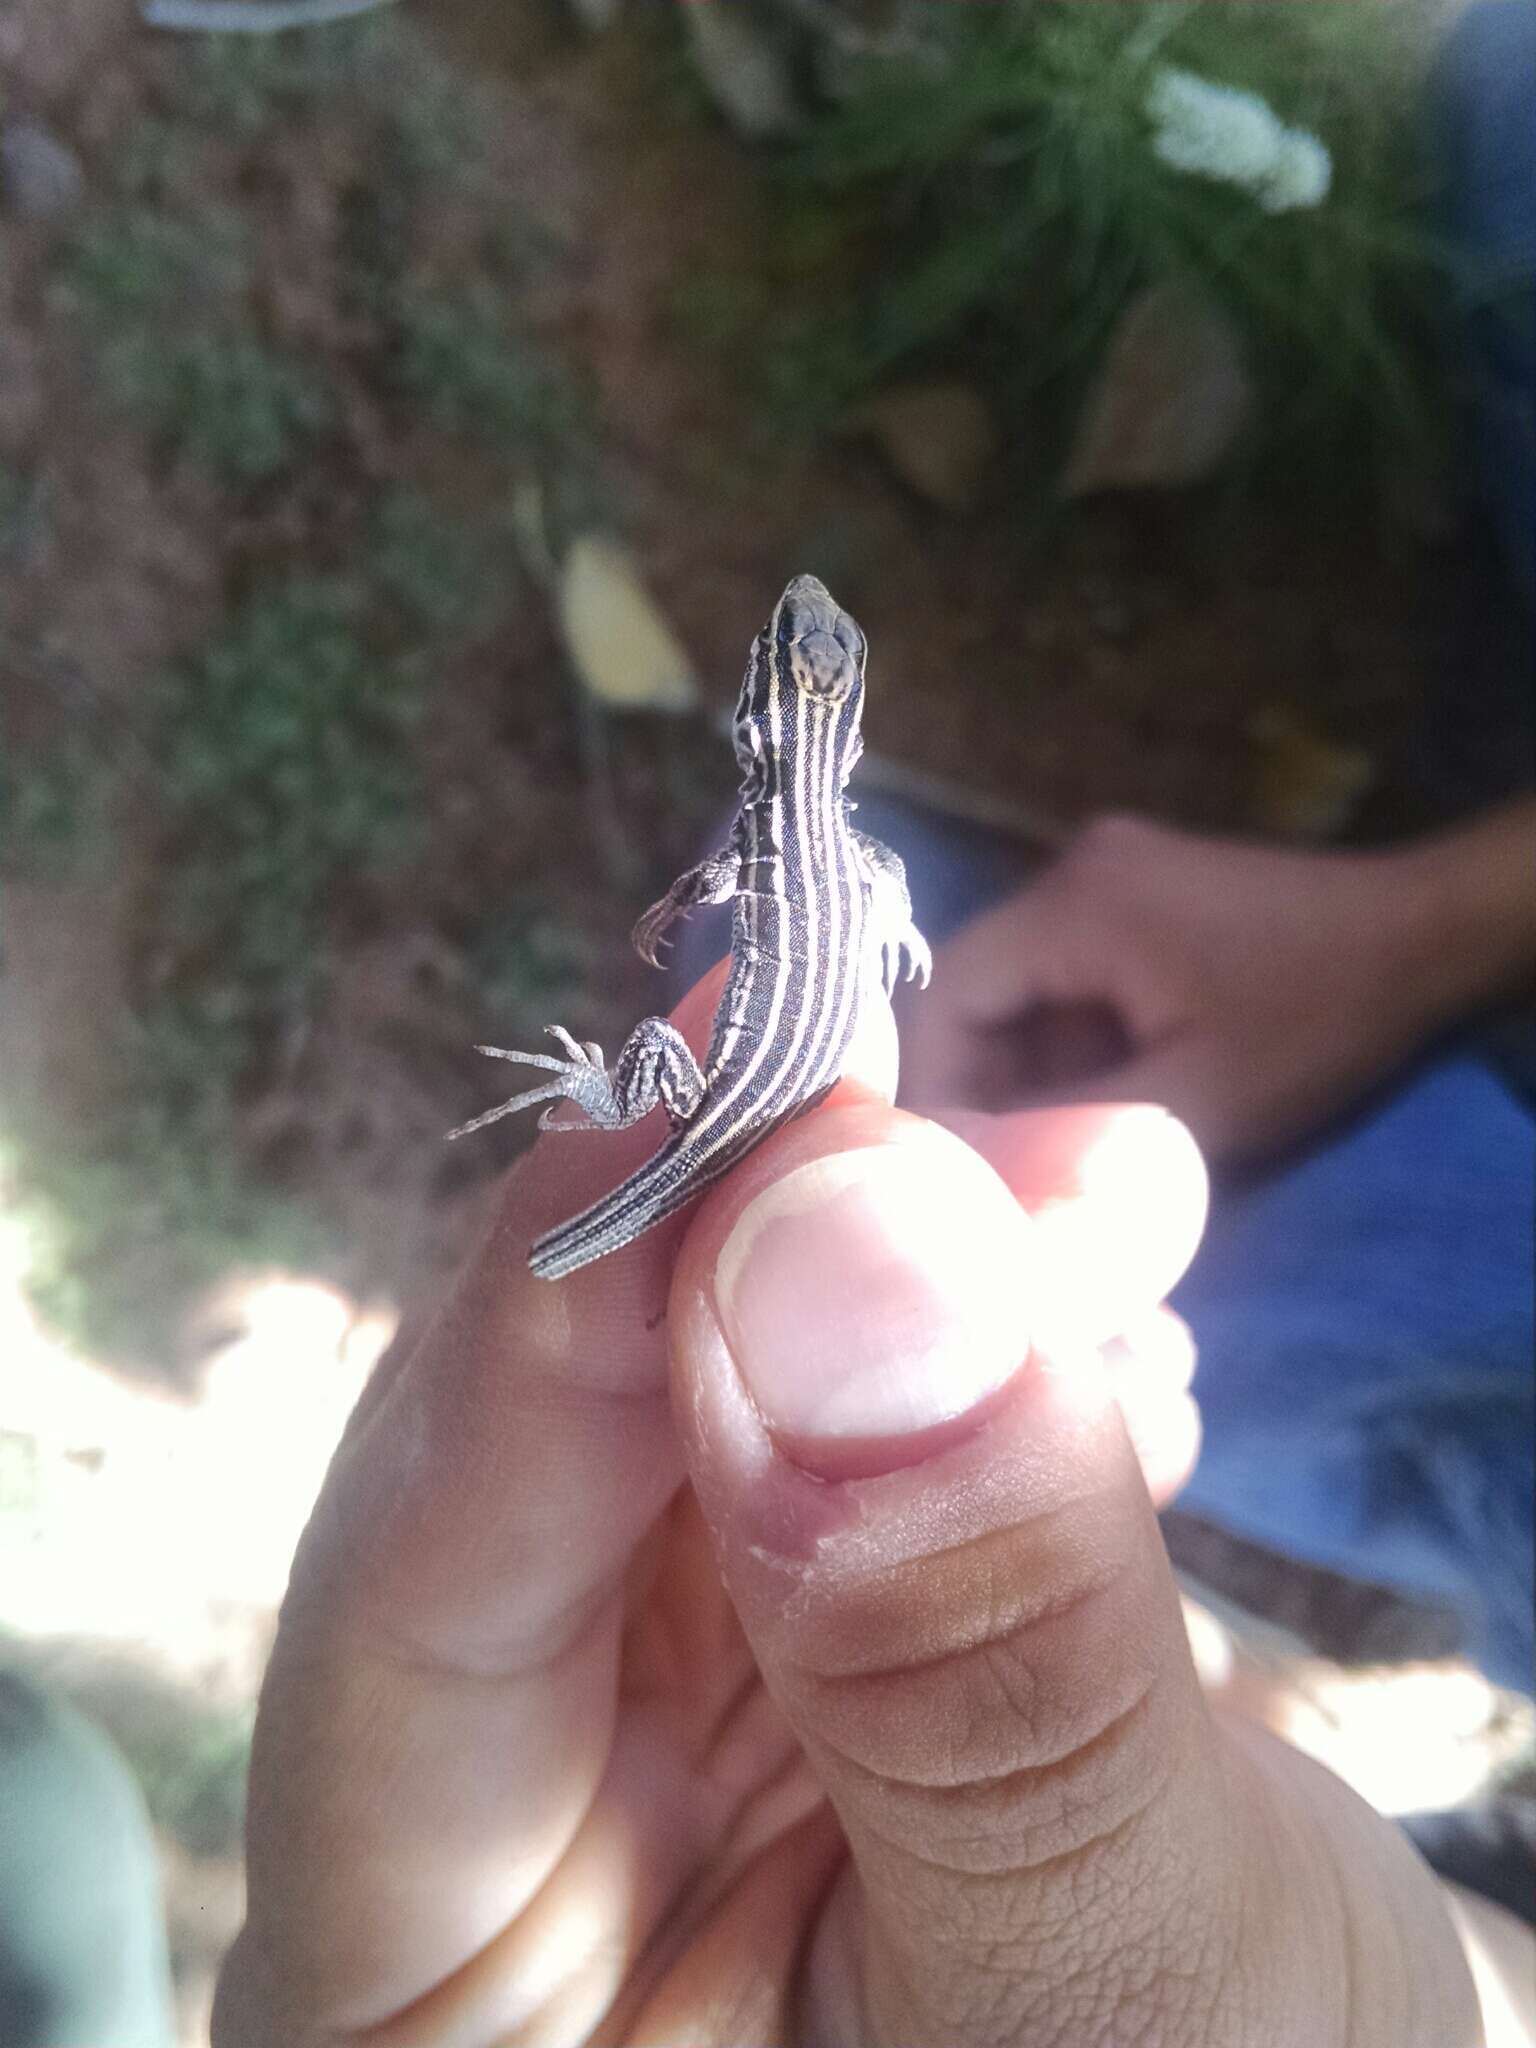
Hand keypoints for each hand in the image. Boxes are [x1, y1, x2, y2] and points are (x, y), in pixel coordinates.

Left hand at [213, 972, 1477, 2046]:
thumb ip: (963, 1660)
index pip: (411, 1609)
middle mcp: (491, 1832)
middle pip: (548, 1456)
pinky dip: (974, 1331)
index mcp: (436, 2011)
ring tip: (1109, 1215)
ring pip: (706, 1384)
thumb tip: (855, 1239)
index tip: (718, 1069)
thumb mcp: (1098, 1980)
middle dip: (772, 1261)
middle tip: (984, 1140)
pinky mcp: (782, 1617)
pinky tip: (1102, 1327)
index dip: (554, 1318)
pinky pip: (834, 1408)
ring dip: (911, 1263)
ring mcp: (638, 1711)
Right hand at [900, 808, 1534, 1161]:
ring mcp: (1109, 874)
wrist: (1433, 935)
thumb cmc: (1317, 1018)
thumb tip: (979, 1176)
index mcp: (1073, 906)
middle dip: (984, 1084)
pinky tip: (1108, 1096)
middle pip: (980, 988)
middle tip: (1000, 1172)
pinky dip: (1074, 1039)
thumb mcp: (1196, 1101)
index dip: (931, 1087)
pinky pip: (1071, 971)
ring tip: (1055, 1147)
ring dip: (1032, 1067)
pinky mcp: (1143, 892)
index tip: (944, 1173)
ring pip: (1024, 986)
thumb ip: (1073, 1135)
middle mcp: (1072, 871)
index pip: (945, 996)